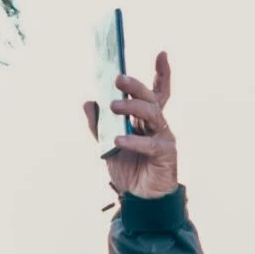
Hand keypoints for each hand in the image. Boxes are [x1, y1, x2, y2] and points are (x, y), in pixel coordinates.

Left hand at [85, 49, 178, 198]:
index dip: (162, 73)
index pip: (157, 92)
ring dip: (132, 107)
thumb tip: (88, 101)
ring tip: (113, 105)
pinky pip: (150, 144)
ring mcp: (164, 138)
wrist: (139, 200)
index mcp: (147, 119)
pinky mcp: (166, 155)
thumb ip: (99, 125)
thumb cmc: (128, 170)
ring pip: (152, 114)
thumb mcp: (107, 146)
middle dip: (135, 86)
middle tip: (118, 78)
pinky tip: (118, 140)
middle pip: (150, 98)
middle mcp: (158, 125)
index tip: (161, 53)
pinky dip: (133, 142)